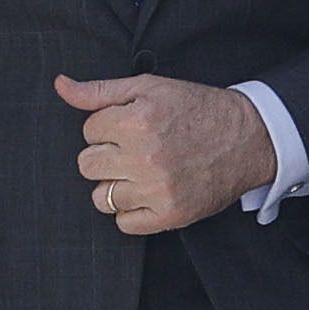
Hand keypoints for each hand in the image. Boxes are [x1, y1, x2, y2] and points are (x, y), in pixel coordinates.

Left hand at [54, 74, 271, 233]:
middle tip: (135, 149)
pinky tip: (149, 193)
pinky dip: (132, 211)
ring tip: (143, 171)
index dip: (108, 126)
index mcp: (138, 120)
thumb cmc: (196, 109)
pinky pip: (123, 223)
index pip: (88, 130)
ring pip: (101, 197)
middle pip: (87, 165)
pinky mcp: (169, 215)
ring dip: (117, 184)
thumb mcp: (149, 87)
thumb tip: (60, 86)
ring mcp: (157, 189)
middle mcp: (145, 156)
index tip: (132, 126)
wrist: (248, 138)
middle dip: (106, 155)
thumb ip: (99, 91)